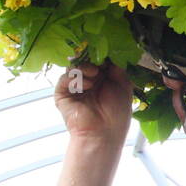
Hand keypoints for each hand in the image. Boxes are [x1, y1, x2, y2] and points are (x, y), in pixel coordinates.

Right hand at [48, 62, 133, 185]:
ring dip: (85, 68)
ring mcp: (74, 88)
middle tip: (99, 64)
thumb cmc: (117, 112)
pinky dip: (75, 78)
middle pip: (83, 61)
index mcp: (101, 79)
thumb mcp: (123, 85)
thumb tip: (109, 54)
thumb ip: (117, 67)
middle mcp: (86, 82)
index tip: (105, 53)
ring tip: (94, 76)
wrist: (104, 132)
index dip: (100, 55)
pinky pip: (64, 79)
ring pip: (73, 68)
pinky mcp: (62, 95)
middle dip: (91, 60)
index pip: (96, 60)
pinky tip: (87, 85)